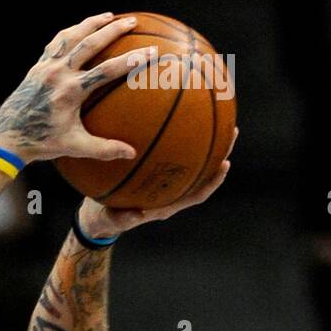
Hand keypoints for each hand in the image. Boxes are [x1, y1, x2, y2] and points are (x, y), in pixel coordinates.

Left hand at [0, 13, 153, 165]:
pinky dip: (71, 32)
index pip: (107, 70)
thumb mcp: (74, 147)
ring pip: (72, 36)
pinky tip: (81, 29)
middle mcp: (58, 73)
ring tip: (109, 16)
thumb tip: (131, 153)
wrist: (6, 138)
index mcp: (70, 91)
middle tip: (133, 21)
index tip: (151, 52)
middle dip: (113, 30)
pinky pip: (56, 42)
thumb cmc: (41, 144)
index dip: (131, 61)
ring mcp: (46, 66)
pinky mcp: (37, 66)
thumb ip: (103, 149)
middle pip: (91, 42)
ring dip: (92, 23)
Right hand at [77, 127, 238, 239]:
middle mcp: (170, 191)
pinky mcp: (153, 170)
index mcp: (165, 205)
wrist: (97, 217)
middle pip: (202, 171)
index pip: (196, 194)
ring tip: (217, 112)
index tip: (226, 164)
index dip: (212, 182)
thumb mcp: (110, 220)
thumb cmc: (105, 218)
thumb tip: (136, 215)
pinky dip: (176, 131)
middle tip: (232, 130)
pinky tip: (176, 110)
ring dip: (206, 138)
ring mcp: (163, 180)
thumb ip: (122, 219)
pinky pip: (169, 149)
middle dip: (219, 151)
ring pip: (191, 158)